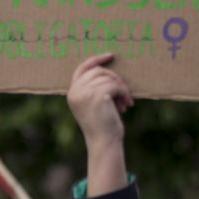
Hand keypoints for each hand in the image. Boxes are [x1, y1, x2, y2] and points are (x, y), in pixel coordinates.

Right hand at [67, 53, 130, 197]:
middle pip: (98, 71)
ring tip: (125, 102)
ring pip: (108, 78)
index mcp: (72, 93)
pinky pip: (115, 85)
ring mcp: (85, 94)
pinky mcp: (97, 96)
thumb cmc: (103, 125)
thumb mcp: (94, 104)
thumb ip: (95, 88)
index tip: (110, 56)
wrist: (104, 143)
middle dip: (114, 79)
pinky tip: (126, 105)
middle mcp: (75, 92)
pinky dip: (124, 94)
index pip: (82, 68)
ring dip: (121, 89)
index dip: (96, 60)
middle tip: (123, 93)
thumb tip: (109, 69)